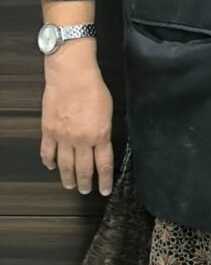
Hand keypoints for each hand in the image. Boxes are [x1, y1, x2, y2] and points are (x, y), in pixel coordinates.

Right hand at [40, 44, 113, 195]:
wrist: (72, 74)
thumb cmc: (93, 86)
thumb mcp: (108, 110)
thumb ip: (104, 129)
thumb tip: (102, 142)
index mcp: (100, 135)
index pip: (104, 165)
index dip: (105, 180)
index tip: (104, 190)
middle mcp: (82, 140)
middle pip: (84, 169)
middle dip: (85, 183)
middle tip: (84, 191)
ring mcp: (63, 137)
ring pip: (65, 166)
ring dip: (67, 178)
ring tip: (70, 185)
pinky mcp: (49, 131)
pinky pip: (47, 152)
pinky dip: (48, 162)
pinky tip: (51, 167)